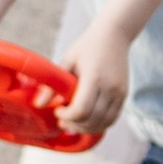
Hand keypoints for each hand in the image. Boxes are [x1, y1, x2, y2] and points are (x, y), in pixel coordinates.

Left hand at [61, 14, 132, 137]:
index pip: (81, 110)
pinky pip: (113, 118)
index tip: (57, 110)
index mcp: (94, 78)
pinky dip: (99, 124)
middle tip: (61, 119)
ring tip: (73, 122)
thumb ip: (53, 84)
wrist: (114, 35)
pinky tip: (87, 120)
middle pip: (92, 120)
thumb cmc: (87, 46)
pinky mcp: (124, 95)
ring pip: (104, 123)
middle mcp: (110, 88)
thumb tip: (38, 105)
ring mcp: (120, 93)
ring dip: (87, 128)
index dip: (67, 116)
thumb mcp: (67, 61)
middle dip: (74, 124)